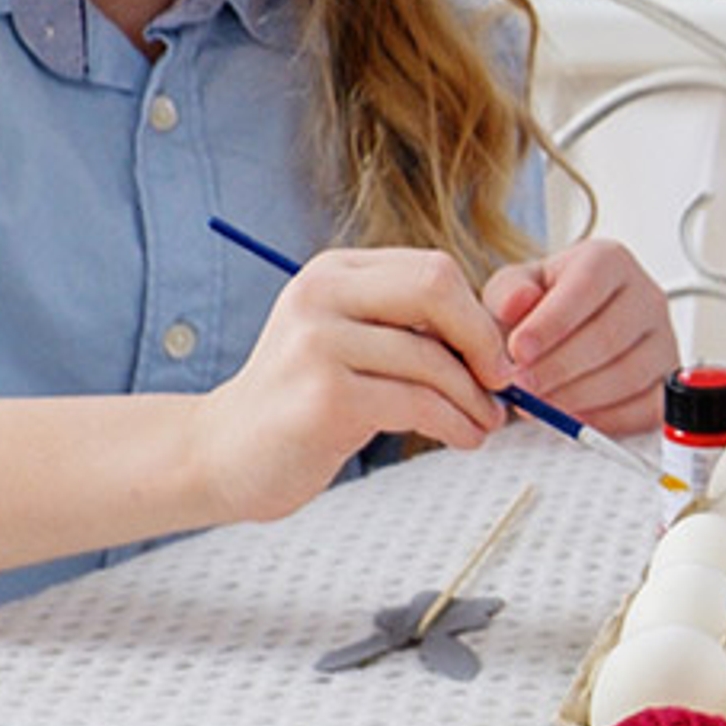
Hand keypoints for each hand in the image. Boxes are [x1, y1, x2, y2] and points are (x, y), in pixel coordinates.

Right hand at [190, 248, 508, 522]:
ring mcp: (317, 344)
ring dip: (475, 398)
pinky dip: (455, 423)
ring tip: (486, 423)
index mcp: (332, 273)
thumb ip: (410, 327)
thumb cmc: (303, 402)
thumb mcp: (351, 343)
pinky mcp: (324, 397)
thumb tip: (504, 338)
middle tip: (504, 383)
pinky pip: (418, 403)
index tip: (497, 355)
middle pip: (437, 289)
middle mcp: (319, 296)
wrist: (221, 455)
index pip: (433, 269)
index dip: (479, 314)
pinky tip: (464, 438)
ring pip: (433, 358)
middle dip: (485, 340)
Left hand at [484, 238, 677, 435]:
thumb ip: (509, 291)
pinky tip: (573, 417)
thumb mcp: (515, 288)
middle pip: (609, 336)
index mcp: (609, 262)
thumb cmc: (542, 306)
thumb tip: (517, 303)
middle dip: (559, 368)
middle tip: (522, 387)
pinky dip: (608, 418)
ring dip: (577, 397)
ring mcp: (663, 338)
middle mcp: (645, 296)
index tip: (519, 351)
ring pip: (628, 375)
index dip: (552, 323)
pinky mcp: (667, 379)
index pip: (587, 287)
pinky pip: (647, 406)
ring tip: (539, 404)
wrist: (565, 330)